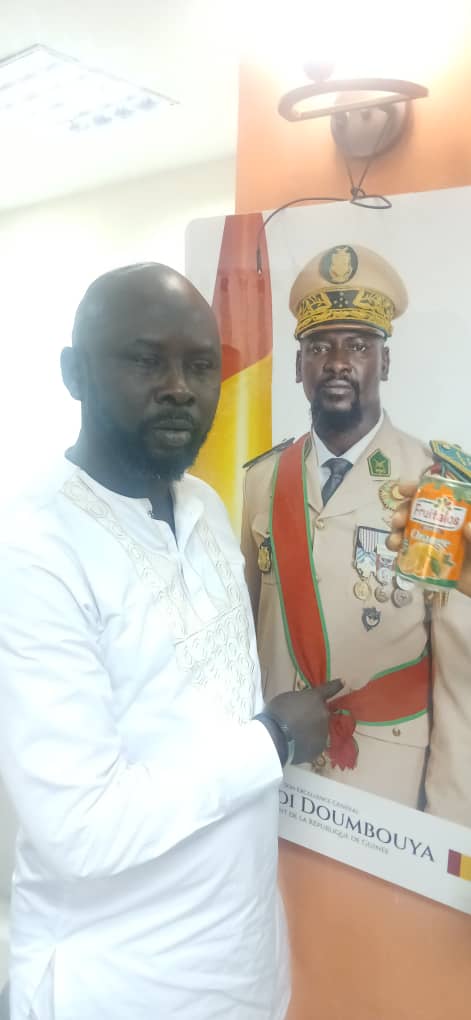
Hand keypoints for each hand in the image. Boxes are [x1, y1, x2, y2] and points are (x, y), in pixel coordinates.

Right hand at [265, 679, 342, 764]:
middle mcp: (324, 713)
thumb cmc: (276, 713)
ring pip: (319, 729)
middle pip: (322, 713)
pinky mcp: (320, 747)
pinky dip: (308, 743)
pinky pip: (315, 743)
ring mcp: (324, 731)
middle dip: (314, 715)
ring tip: (295, 735)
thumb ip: (300, 700)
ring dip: (311, 730)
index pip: (329, 689)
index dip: (336, 685)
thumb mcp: (286, 698)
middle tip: (299, 720)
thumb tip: (303, 705)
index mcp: (315, 698)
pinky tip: (296, 744)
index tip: (342, 682)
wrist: (275, 739)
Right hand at [387, 481, 470, 598]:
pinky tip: (395, 553)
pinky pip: (410, 554)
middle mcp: (445, 525)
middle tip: (399, 521)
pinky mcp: (431, 563)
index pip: (438, 494)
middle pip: (418, 510)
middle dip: (403, 511)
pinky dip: (399, 552)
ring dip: (396, 531)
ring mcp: (437, 543)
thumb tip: (466, 527)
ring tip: (394, 540)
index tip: (404, 490)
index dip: (419, 488)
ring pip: (410, 531)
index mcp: (460, 513)